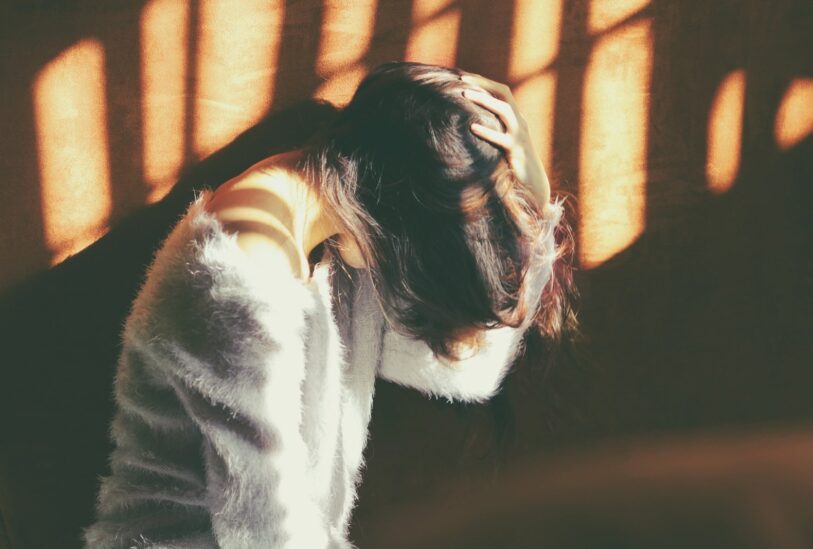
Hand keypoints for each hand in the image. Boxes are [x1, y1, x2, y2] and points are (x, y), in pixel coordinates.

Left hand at [460, 72, 553, 216]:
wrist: (533, 182)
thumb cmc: (514, 162)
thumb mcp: (505, 140)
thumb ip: (495, 127)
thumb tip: (470, 118)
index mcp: (516, 117)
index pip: (502, 91)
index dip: (484, 82)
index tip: (465, 77)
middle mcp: (519, 122)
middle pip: (504, 94)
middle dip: (483, 84)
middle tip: (462, 80)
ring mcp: (519, 135)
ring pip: (504, 110)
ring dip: (484, 100)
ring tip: (464, 95)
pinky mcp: (516, 151)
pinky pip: (501, 138)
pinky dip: (487, 131)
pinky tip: (472, 127)